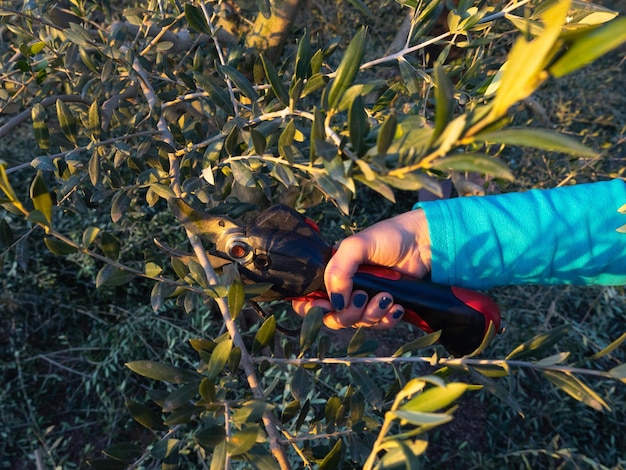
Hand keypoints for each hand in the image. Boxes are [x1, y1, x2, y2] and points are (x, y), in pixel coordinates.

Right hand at [292, 209, 431, 328]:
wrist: (422, 242)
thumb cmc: (387, 237)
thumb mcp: (356, 246)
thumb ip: (338, 270)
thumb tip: (335, 302)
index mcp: (332, 274)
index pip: (310, 299)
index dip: (311, 309)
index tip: (324, 306)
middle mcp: (346, 289)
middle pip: (334, 318)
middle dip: (348, 313)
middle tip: (363, 296)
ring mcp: (365, 300)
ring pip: (358, 323)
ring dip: (372, 314)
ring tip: (387, 296)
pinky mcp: (384, 308)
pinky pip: (379, 325)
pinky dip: (387, 319)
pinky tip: (396, 307)